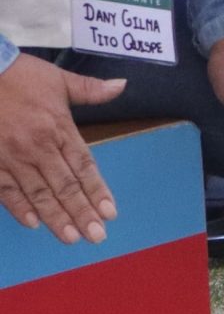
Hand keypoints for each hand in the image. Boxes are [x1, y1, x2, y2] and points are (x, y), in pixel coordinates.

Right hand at [0, 56, 122, 243]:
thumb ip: (90, 90)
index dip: (97, 190)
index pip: (84, 165)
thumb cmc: (19, 75)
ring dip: (56, 217)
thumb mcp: (58, 79)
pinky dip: (18, 207)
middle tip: (97, 236)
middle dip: (82, 212)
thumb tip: (121, 86)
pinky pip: (5, 189)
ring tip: (72, 237)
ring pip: (38, 193)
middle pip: (65, 185)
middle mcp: (38, 146)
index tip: (110, 212)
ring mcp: (11, 156)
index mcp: (59, 127)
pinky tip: (33, 223)